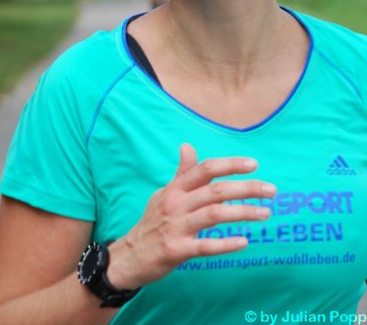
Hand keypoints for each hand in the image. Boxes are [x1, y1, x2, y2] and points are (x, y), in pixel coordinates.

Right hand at [107, 143, 276, 289]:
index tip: (254, 164)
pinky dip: (225, 244)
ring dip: (243, 213)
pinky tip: (244, 242)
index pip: (206, 169)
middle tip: (271, 190)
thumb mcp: (165, 193)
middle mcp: (176, 203)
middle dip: (246, 188)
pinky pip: (204, 246)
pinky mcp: (175, 250)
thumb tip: (187, 146)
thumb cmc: (153, 221)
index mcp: (175, 188)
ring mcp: (176, 227)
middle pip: (216, 190)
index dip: (230, 164)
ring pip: (214, 215)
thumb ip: (182, 172)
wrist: (130, 255)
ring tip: (266, 214)